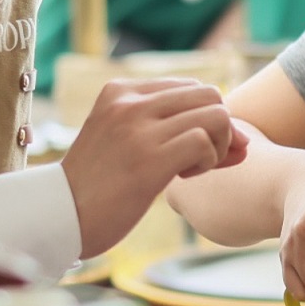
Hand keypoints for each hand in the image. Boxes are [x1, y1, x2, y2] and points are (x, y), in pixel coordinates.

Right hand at [59, 77, 247, 255]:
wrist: (60, 218)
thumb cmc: (98, 188)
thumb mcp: (124, 141)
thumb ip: (170, 128)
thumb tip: (243, 139)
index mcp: (120, 91)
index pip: (190, 87)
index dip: (205, 118)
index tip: (195, 149)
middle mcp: (129, 101)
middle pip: (209, 95)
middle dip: (219, 129)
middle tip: (199, 160)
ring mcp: (138, 128)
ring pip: (215, 115)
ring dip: (217, 146)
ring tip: (191, 169)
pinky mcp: (149, 159)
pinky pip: (204, 142)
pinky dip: (208, 161)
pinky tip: (184, 178)